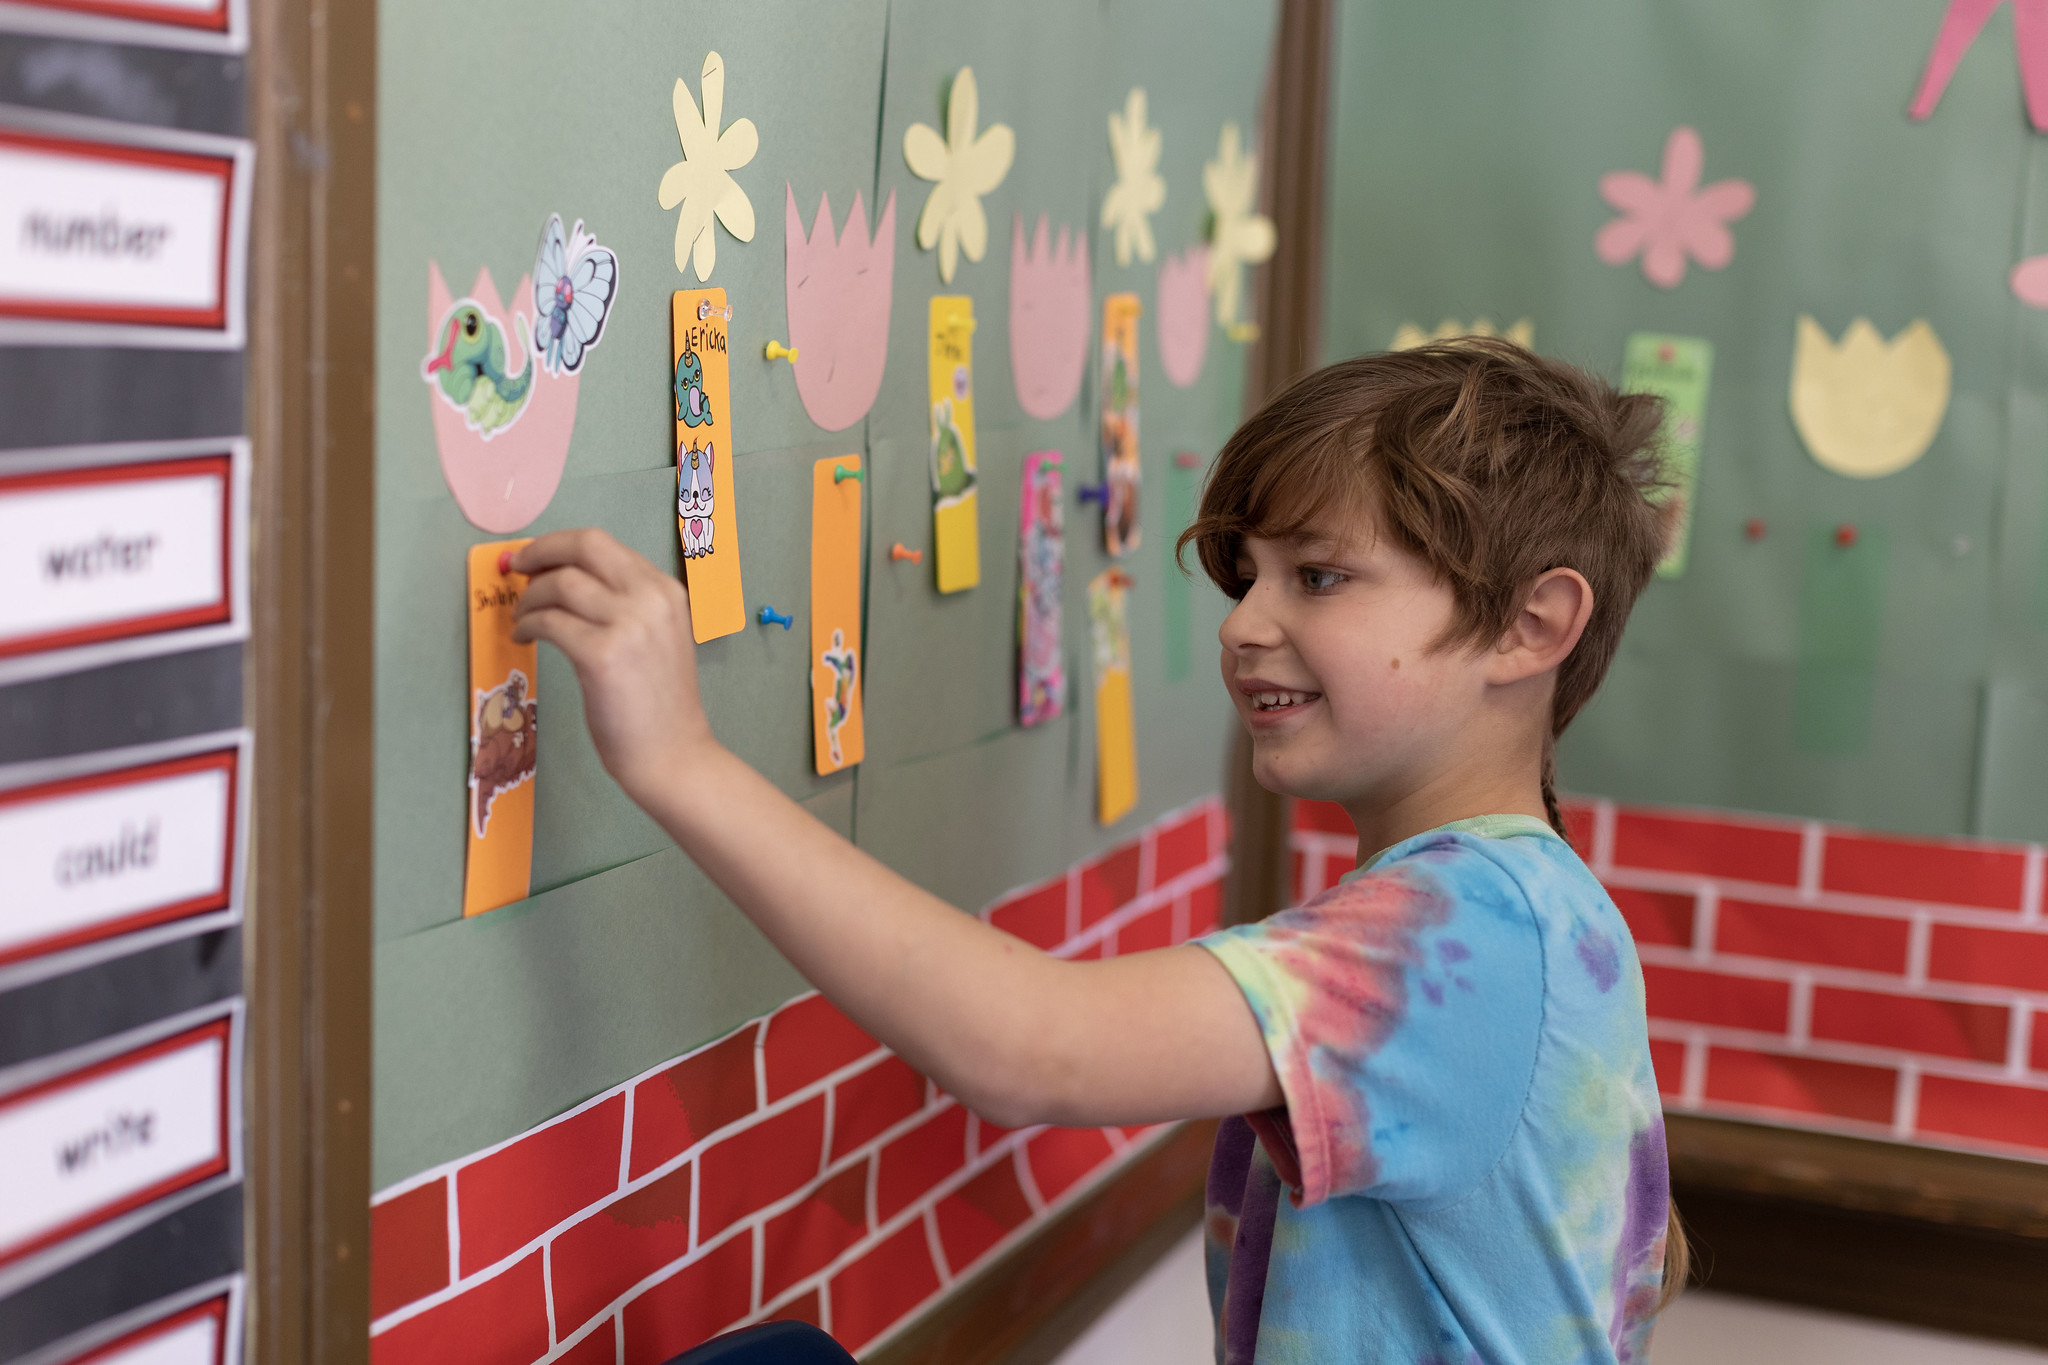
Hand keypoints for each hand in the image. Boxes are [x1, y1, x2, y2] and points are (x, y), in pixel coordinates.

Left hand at [508, 529, 712, 801]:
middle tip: (516, 569)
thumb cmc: (660, 705)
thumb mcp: (657, 637)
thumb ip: (625, 605)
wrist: (673, 755)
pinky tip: (524, 637)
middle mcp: (651, 599)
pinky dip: (528, 625)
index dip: (560, 545)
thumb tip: (562, 577)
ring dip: (529, 597)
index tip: (536, 559)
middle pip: (583, 548)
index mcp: (665, 590)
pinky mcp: (601, 656)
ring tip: (521, 618)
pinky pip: (549, 622)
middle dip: (539, 551)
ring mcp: (628, 626)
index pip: (603, 544)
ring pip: (560, 583)